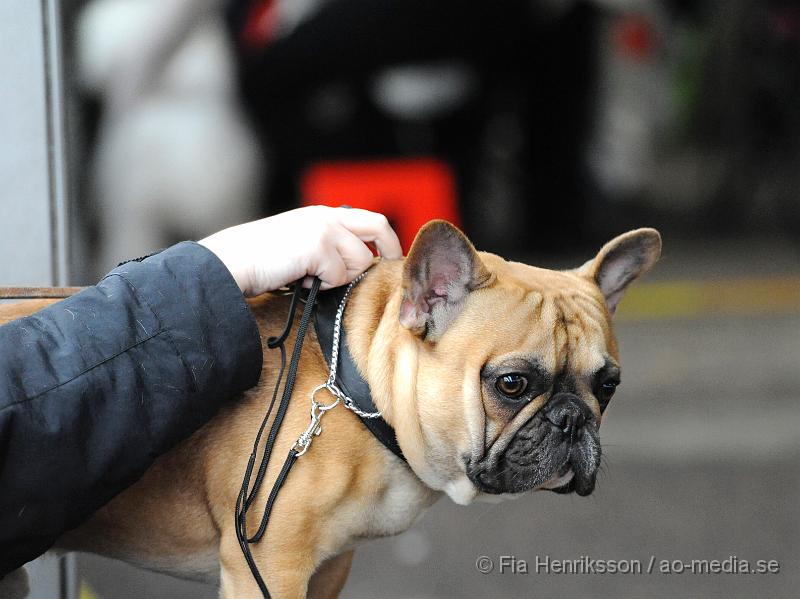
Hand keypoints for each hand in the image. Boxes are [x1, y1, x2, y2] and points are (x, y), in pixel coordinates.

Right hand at [199, 206, 401, 295]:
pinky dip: (323, 286)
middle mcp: (327, 216)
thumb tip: (362, 264)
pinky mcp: (318, 246)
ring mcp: (323, 229)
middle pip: (379, 227)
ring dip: (341, 278)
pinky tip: (301, 282)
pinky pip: (339, 276)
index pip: (370, 220)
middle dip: (389, 251)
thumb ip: (329, 245)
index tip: (391, 259)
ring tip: (311, 279)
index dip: (387, 240)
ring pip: (360, 261)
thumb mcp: (300, 244)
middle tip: (388, 272)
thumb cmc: (261, 260)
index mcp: (323, 214)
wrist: (233, 262)